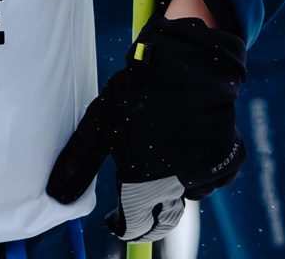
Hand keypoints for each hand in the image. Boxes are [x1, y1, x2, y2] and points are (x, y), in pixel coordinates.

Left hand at [46, 16, 246, 241]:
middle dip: (151, 203)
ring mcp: (205, 172)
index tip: (117, 218)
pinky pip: (216, 177)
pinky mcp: (228, 158)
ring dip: (180, 182)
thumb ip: (80, 161)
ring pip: (191, 193)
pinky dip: (205, 167)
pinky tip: (191, 142)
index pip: (135, 226)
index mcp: (141, 182)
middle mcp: (176, 184)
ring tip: (167, 146)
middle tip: (142, 178)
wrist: (186, 58)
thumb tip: (56, 196)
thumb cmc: (137, 89)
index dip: (124, 224)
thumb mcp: (100, 121)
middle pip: (164, 213)